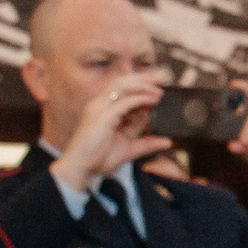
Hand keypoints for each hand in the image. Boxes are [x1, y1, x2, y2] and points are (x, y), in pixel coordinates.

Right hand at [52, 75, 167, 191]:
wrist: (80, 168)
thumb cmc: (98, 159)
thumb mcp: (129, 149)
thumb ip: (147, 144)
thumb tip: (167, 142)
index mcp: (104, 109)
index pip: (124, 90)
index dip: (142, 88)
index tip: (158, 91)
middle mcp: (100, 104)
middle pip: (123, 82)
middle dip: (143, 78)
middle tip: (162, 79)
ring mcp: (99, 108)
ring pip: (122, 86)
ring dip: (143, 85)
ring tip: (159, 89)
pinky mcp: (102, 116)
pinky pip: (124, 102)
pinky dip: (140, 98)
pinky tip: (152, 100)